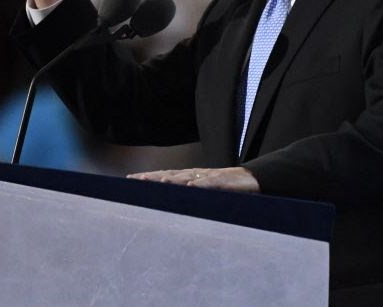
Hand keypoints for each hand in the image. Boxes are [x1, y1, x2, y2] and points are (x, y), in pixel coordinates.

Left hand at [127, 167, 259, 192]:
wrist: (251, 180)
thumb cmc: (225, 188)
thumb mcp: (204, 194)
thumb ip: (189, 198)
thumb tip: (168, 207)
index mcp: (190, 178)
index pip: (165, 176)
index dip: (149, 177)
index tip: (130, 180)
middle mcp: (196, 175)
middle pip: (171, 174)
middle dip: (154, 177)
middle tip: (136, 180)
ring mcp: (209, 176)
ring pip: (189, 176)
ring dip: (174, 178)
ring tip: (160, 181)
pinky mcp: (223, 180)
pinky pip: (211, 182)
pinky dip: (201, 183)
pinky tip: (191, 185)